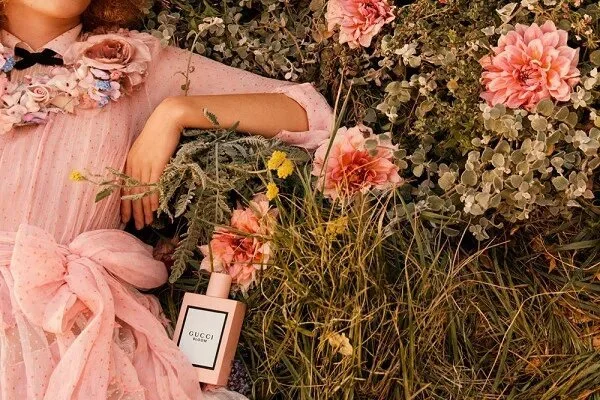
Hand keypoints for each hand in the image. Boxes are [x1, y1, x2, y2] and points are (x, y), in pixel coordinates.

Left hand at [121, 97, 184, 229]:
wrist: (168, 118)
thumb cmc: (160, 131)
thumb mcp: (148, 147)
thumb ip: (145, 160)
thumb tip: (148, 174)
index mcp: (130, 160)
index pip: (124, 187)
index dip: (124, 204)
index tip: (125, 218)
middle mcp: (135, 163)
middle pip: (132, 193)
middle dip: (134, 212)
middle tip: (137, 226)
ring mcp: (146, 163)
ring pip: (142, 192)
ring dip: (144, 210)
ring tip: (146, 223)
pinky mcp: (158, 163)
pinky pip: (153, 185)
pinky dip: (153, 198)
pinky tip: (154, 209)